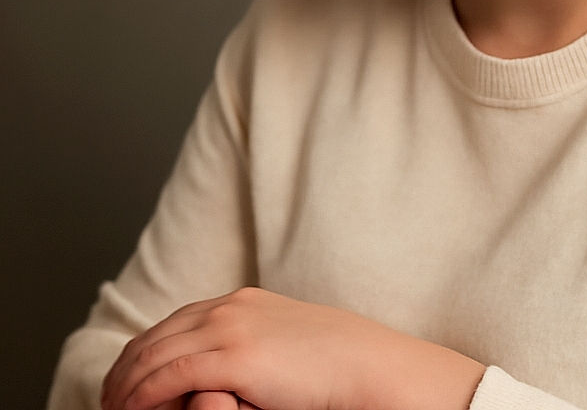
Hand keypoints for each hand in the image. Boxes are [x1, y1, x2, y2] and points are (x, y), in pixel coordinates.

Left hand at [100, 287, 484, 409]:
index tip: (126, 383)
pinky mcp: (235, 358)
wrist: (365, 363)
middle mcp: (229, 307)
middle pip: (154, 337)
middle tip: (107, 403)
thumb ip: (254, 344)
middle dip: (122, 372)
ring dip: (124, 388)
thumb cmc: (334, 361)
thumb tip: (228, 372)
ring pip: (152, 356)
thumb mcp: (285, 341)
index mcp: (241, 301)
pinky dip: (141, 396)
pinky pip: (169, 377)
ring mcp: (231, 329)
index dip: (142, 353)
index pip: (173, 323)